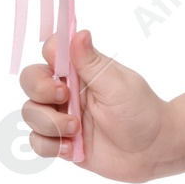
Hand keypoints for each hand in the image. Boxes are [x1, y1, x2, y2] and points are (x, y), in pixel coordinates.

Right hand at [18, 29, 173, 182]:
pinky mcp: (61, 141)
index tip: (61, 71)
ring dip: (49, 123)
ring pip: (30, 113)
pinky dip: (51, 146)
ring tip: (77, 130)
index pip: (51, 52)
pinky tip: (72, 149)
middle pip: (30, 80)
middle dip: (40, 90)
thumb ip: (93, 63)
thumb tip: (80, 32)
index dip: (48, 58)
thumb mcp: (118, 85)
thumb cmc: (142, 112)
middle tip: (64, 99)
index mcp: (82, 70)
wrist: (153, 151)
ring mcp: (62, 116)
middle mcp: (68, 90)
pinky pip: (37, 141)